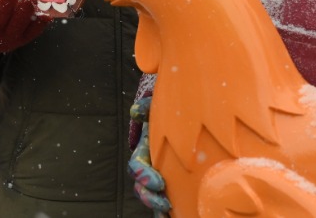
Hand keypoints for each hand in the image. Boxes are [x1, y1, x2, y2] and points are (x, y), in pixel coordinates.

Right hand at [128, 97, 171, 214]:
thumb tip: (136, 111)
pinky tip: (179, 216)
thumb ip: (146, 107)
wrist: (178, 118)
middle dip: (151, 198)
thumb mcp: (156, 108)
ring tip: (169, 215)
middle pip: (141, 188)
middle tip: (166, 203)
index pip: (137, 168)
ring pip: (152, 196)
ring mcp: (158, 176)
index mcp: (143, 151)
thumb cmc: (166, 113)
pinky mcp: (172, 182)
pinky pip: (167, 199)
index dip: (145, 177)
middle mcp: (148, 167)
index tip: (160, 183)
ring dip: (158, 208)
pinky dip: (170, 211)